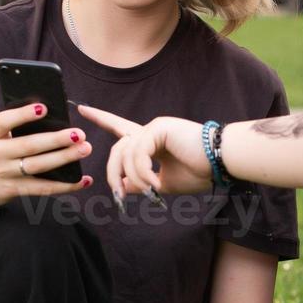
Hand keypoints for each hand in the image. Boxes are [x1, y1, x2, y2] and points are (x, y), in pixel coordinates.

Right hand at [0, 103, 91, 217]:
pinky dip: (65, 185)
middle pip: (29, 145)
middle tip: (79, 133)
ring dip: (64, 158)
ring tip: (84, 149)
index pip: (3, 121)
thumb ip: (10, 130)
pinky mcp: (13, 190)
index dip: (23, 114)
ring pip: (39, 166)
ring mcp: (4, 174)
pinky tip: (83, 180)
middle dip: (56, 139)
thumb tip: (47, 118)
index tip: (43, 108)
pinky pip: (43, 188)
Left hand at [76, 105, 212, 198]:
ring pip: (125, 153)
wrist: (221, 162)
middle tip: (118, 195)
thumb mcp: (164, 183)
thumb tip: (122, 186)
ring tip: (149, 191)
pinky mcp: (158, 128)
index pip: (120, 128)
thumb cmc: (200, 172)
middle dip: (112, 173)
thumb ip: (142, 182)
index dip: (101, 118)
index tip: (82, 108)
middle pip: (116, 149)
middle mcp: (149, 130)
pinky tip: (155, 184)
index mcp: (151, 141)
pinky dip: (142, 172)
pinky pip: (137, 153)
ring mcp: (154, 127)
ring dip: (133, 177)